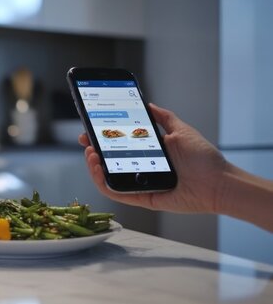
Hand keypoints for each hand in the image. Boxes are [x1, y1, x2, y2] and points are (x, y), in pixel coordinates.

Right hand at [78, 103, 227, 213]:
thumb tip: (148, 104)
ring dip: (93, 167)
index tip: (90, 127)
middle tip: (85, 139)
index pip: (117, 145)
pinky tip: (98, 169)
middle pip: (108, 162)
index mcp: (147, 154)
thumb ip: (163, 117)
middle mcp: (140, 169)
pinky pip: (116, 193)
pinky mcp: (142, 199)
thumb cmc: (204, 159)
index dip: (101, 137)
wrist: (218, 182)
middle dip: (92, 150)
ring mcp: (139, 184)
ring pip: (107, 178)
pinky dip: (103, 183)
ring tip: (91, 154)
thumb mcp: (181, 130)